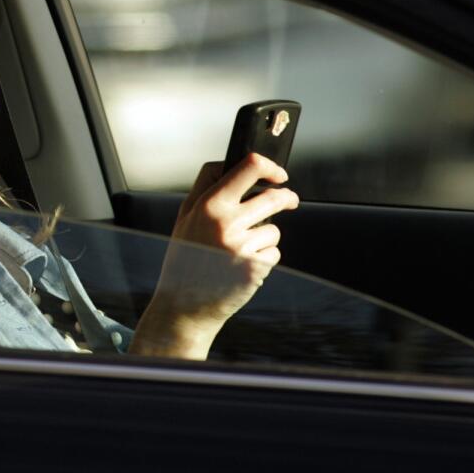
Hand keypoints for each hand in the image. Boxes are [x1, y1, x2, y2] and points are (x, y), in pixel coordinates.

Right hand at [130, 154, 298, 358]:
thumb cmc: (185, 257)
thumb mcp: (186, 216)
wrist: (183, 305)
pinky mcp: (254, 267)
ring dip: (266, 236)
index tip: (277, 174)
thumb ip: (207, 188)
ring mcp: (240, 245)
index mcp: (208, 204)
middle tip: (289, 199)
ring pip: (274, 228)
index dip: (269, 166)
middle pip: (273, 196)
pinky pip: (273, 252)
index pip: (248, 167)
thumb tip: (241, 168)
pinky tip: (242, 267)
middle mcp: (225, 222)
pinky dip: (265, 258)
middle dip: (286, 197)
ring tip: (242, 250)